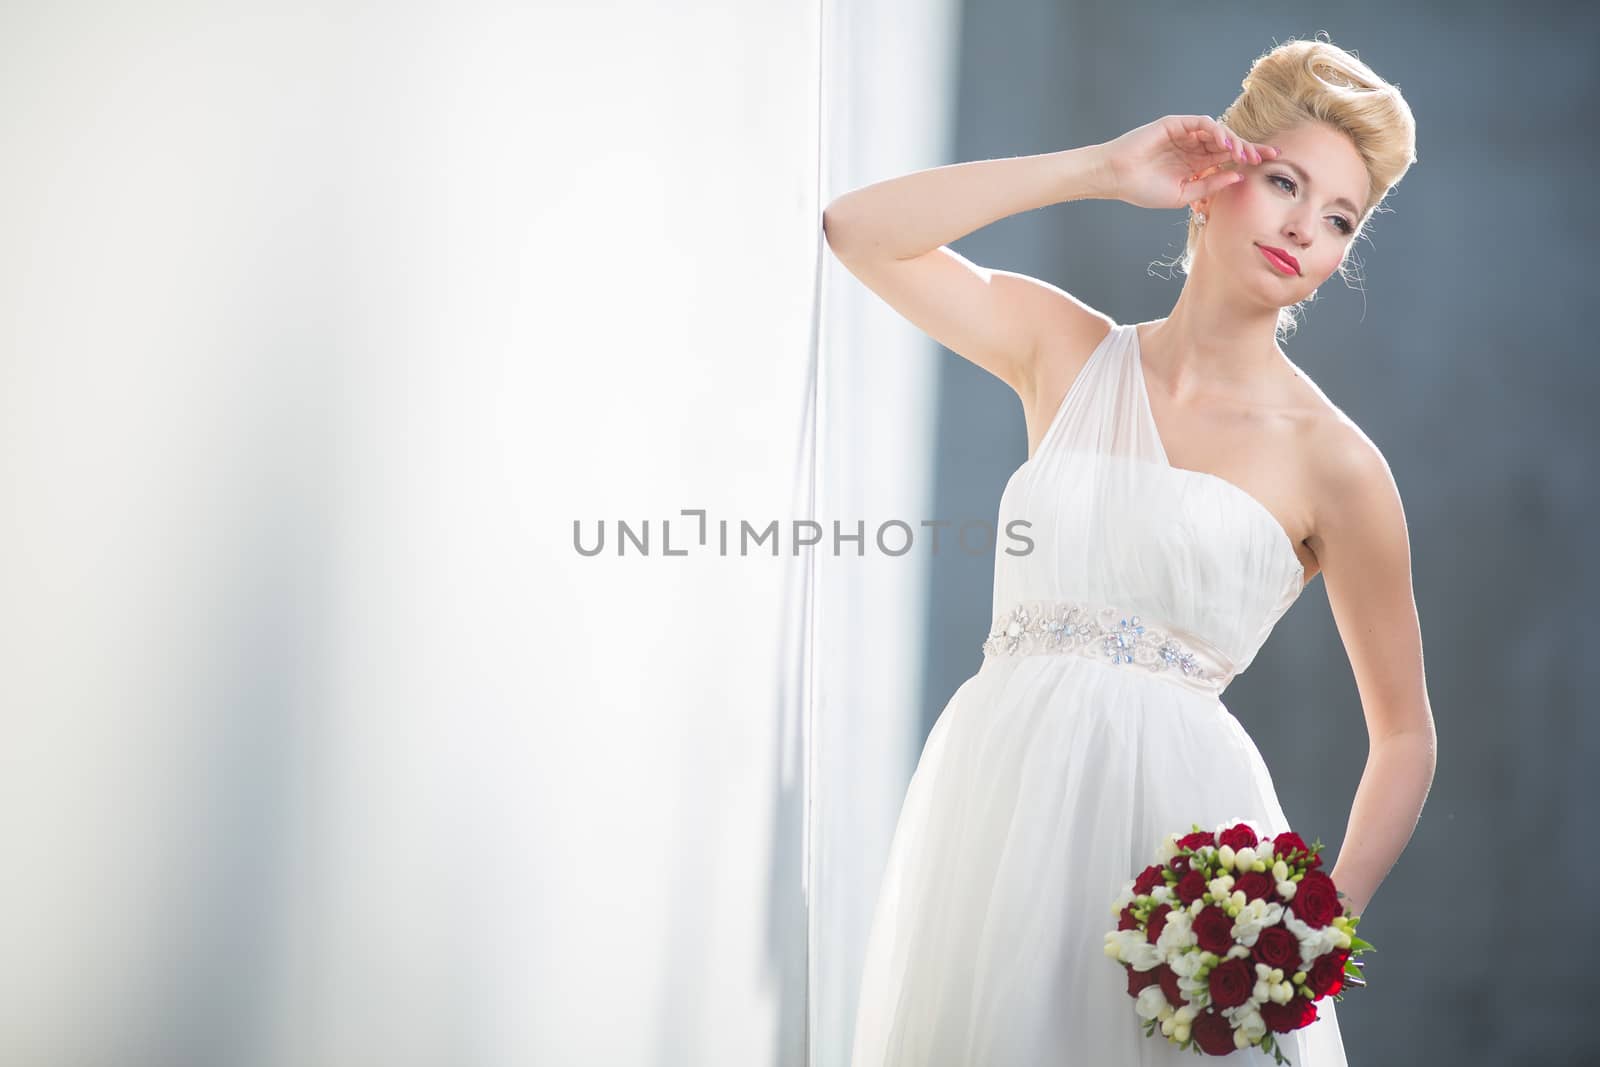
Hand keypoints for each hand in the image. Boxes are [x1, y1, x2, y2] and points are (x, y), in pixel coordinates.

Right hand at [1095, 114, 1278, 211]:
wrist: (1116, 178)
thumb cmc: (1143, 189)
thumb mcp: (1183, 194)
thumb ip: (1210, 185)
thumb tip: (1238, 176)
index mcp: (1194, 165)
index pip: (1226, 159)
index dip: (1247, 159)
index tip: (1268, 164)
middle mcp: (1192, 147)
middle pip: (1227, 143)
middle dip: (1249, 148)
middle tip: (1268, 155)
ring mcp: (1184, 135)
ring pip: (1218, 132)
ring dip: (1234, 141)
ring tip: (1244, 154)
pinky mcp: (1175, 124)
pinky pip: (1202, 123)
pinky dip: (1216, 131)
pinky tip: (1225, 143)